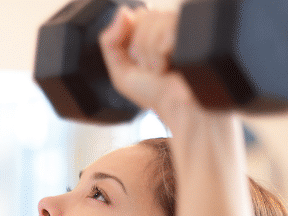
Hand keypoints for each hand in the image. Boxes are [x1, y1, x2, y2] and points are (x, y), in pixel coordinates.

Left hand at [99, 7, 199, 122]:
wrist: (181, 110)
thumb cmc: (157, 95)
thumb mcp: (121, 71)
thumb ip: (110, 42)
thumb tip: (122, 12)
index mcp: (156, 32)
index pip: (137, 15)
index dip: (133, 41)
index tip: (141, 61)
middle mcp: (173, 26)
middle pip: (144, 16)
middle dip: (141, 48)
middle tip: (152, 69)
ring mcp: (187, 27)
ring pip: (156, 21)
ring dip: (151, 54)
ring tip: (163, 69)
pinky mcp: (197, 31)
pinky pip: (168, 31)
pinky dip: (162, 54)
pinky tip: (172, 66)